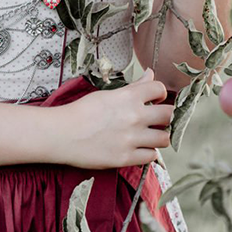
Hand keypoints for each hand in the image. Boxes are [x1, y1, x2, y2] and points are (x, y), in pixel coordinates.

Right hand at [58, 68, 172, 169]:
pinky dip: (148, 152)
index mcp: (128, 96)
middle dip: (165, 116)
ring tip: (150, 135)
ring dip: (159, 136)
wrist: (63, 133)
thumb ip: (133, 86)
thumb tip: (150, 74)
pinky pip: (152, 156)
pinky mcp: (126, 158)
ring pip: (164, 138)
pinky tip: (139, 147)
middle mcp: (134, 116)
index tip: (155, 99)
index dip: (159, 93)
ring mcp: (131, 138)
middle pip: (168, 115)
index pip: (159, 89)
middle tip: (158, 119)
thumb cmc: (83, 110)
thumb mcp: (108, 93)